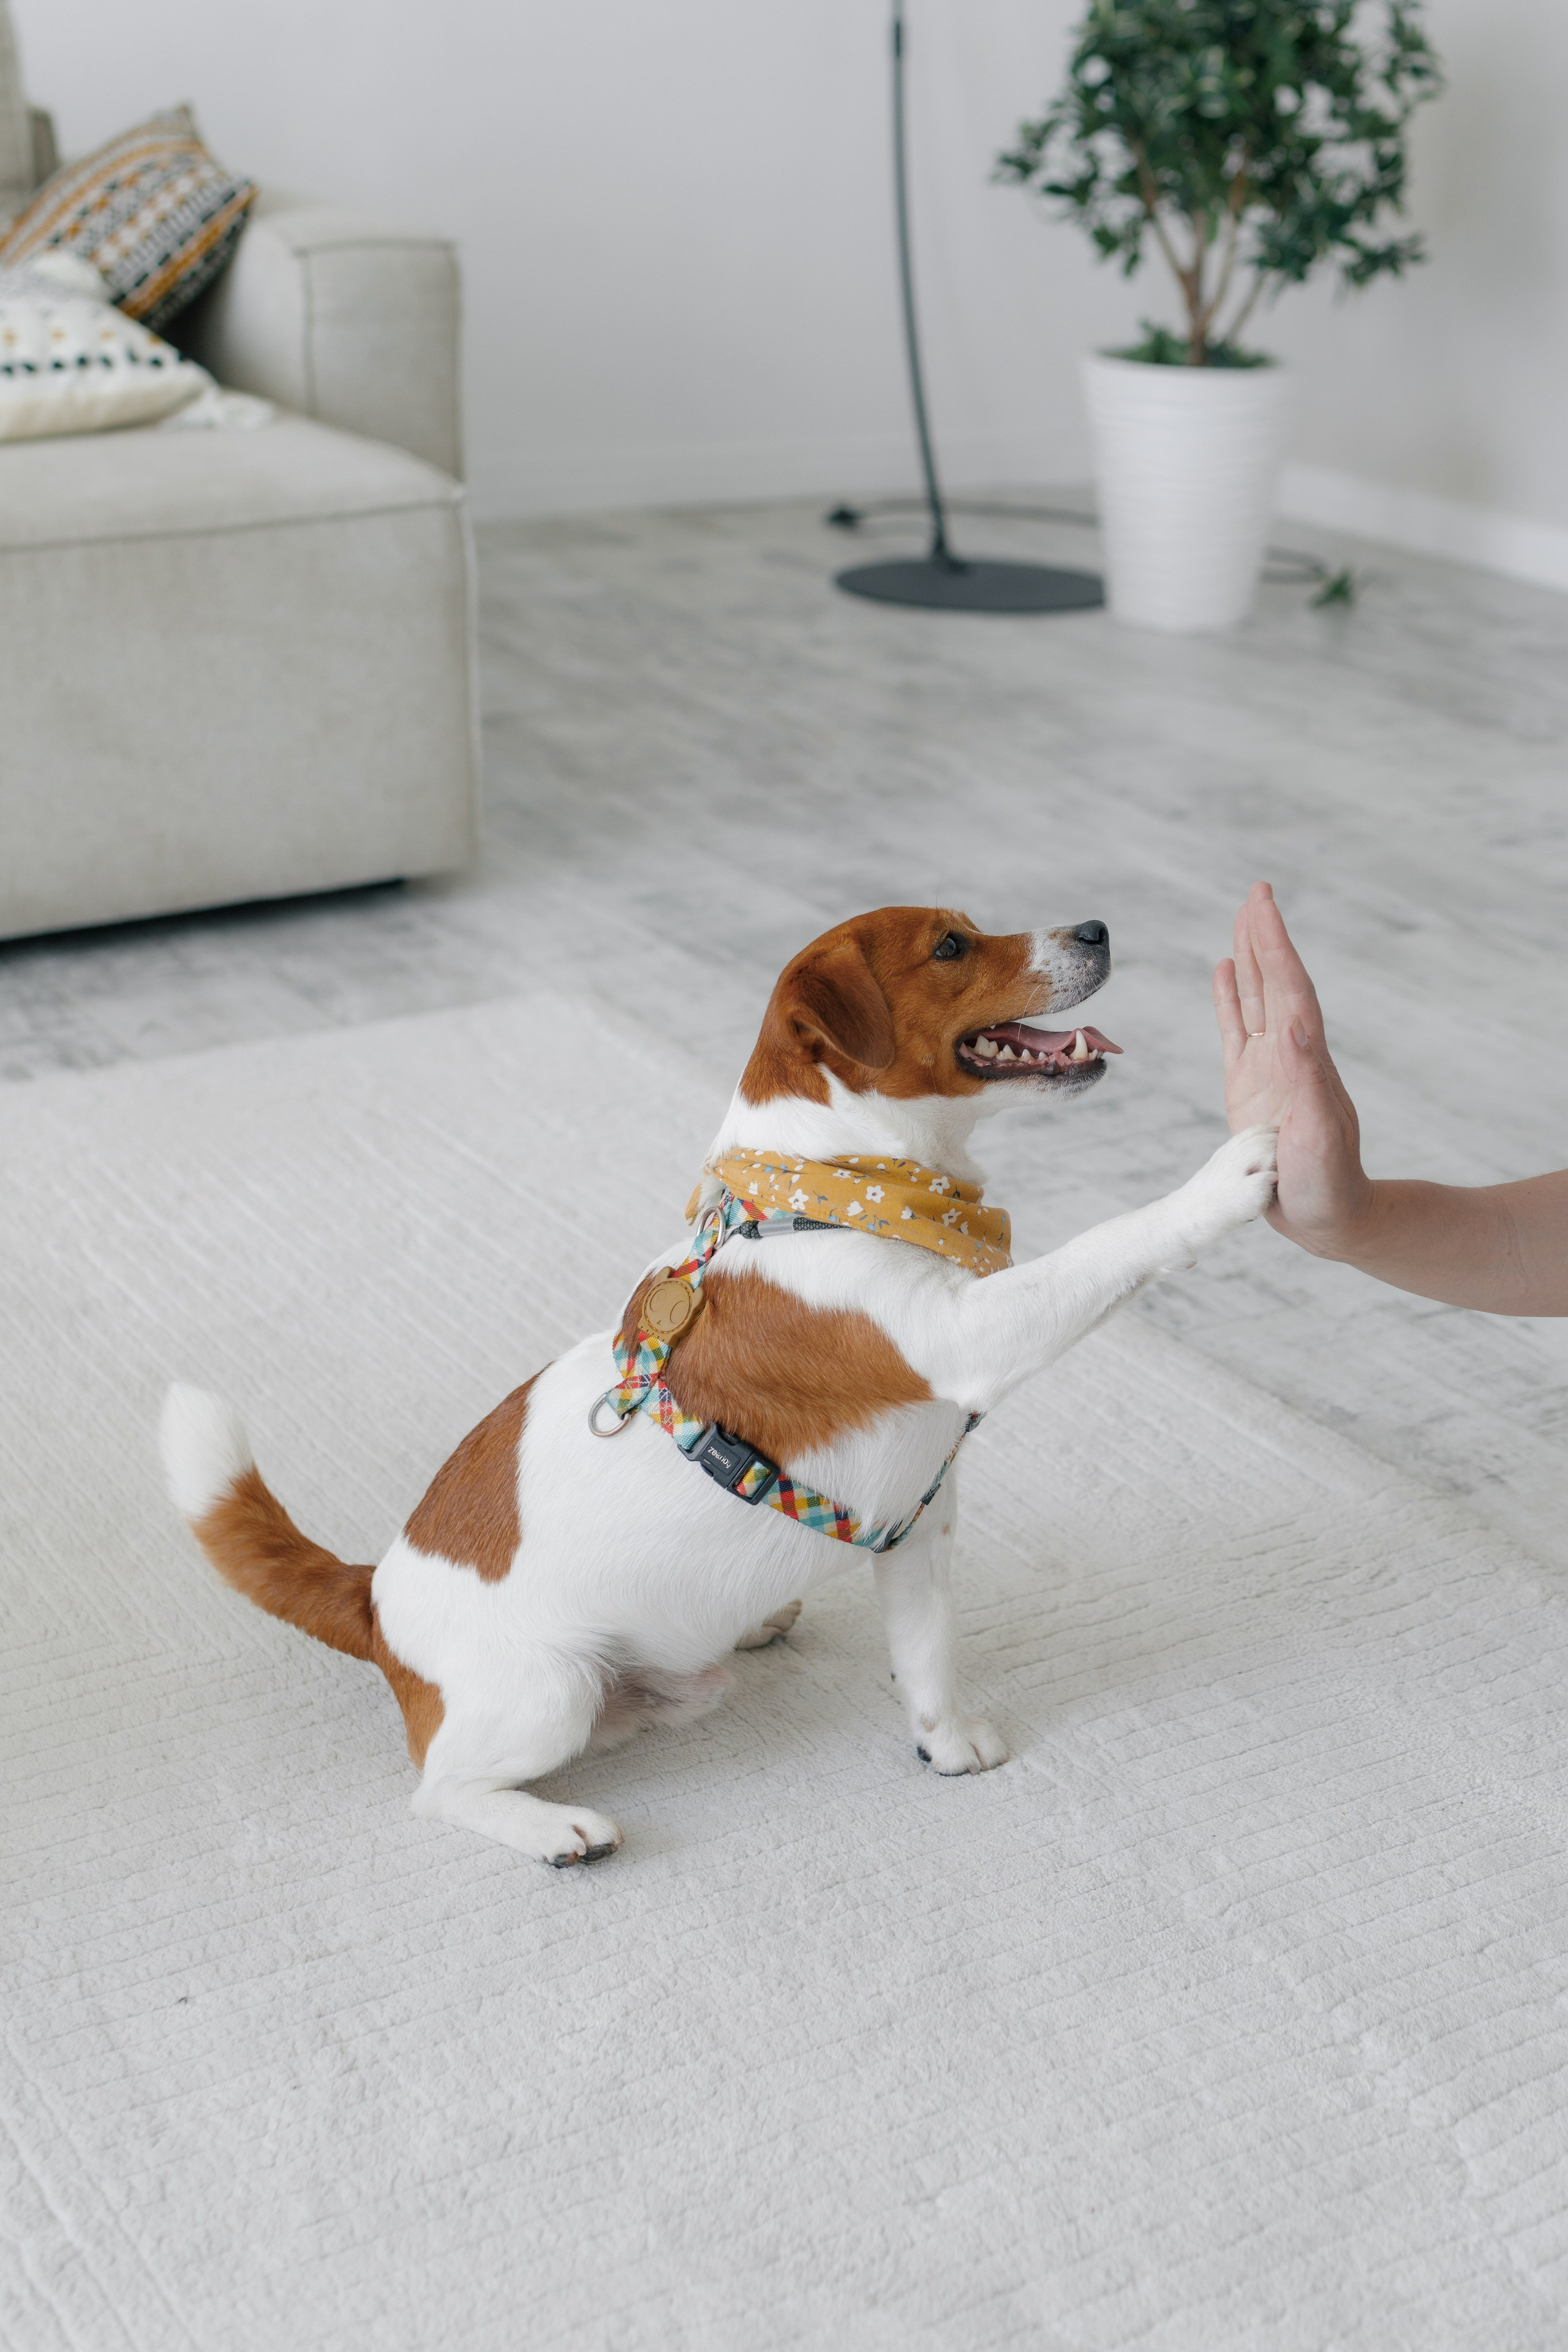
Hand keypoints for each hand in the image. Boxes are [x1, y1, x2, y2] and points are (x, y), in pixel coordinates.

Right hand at [1212, 883, 1375, 1258]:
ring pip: (1258, 1000)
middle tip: (1257, 891)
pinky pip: (1236, 1032)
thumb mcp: (1319, 1134)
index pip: (1289, 990)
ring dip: (1251, 959)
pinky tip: (1225, 974)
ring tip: (1242, 920)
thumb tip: (1293, 1021)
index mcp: (1304, 1061)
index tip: (1263, 905)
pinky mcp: (1248, 1088)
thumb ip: (1306, 1078)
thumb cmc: (1328, 1185)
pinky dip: (1231, 1000)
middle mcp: (1288, 1056)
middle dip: (1266, 937)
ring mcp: (1268, 1070)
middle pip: (1276, 983)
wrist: (1330, 1219)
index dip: (1275, 945)